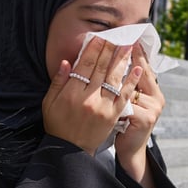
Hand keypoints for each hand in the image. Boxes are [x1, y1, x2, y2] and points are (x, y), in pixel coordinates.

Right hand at [42, 37, 141, 154]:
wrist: (70, 151)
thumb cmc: (58, 125)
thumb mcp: (49, 103)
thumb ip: (58, 82)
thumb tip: (67, 62)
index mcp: (71, 94)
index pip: (84, 66)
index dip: (93, 50)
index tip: (99, 37)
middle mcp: (88, 98)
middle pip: (101, 69)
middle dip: (109, 50)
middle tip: (116, 36)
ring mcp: (102, 107)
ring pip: (114, 79)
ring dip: (122, 60)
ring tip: (128, 45)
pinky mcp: (113, 116)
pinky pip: (124, 95)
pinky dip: (131, 81)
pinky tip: (138, 68)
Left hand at [115, 43, 164, 187]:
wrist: (130, 151)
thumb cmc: (127, 125)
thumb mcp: (130, 103)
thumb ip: (127, 85)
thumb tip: (121, 62)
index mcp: (153, 91)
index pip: (143, 67)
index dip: (135, 52)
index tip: (126, 37)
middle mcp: (157, 97)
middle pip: (140, 72)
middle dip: (126, 56)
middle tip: (116, 40)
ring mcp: (152, 108)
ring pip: (132, 86)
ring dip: (118, 73)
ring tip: (107, 57)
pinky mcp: (144, 118)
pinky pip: (128, 102)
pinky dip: (115, 96)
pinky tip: (103, 88)